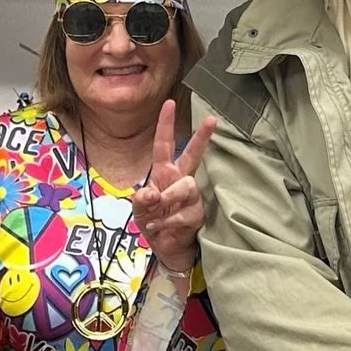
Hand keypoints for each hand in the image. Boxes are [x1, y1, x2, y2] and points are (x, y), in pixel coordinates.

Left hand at [131, 102, 215, 275]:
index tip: (169, 103)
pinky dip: (167, 221)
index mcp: (164, 172)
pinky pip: (184, 212)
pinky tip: (158, 227)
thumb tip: (150, 194)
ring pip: (187, 186)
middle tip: (212, 119)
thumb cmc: (153, 221)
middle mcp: (180, 179)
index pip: (165, 144)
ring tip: (155, 212)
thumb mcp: (139, 210)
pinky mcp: (197, 213)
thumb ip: (142, 201)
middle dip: (202, 137)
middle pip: (193, 154)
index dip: (166, 124)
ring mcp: (191, 196)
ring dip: (168, 199)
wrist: (165, 247)